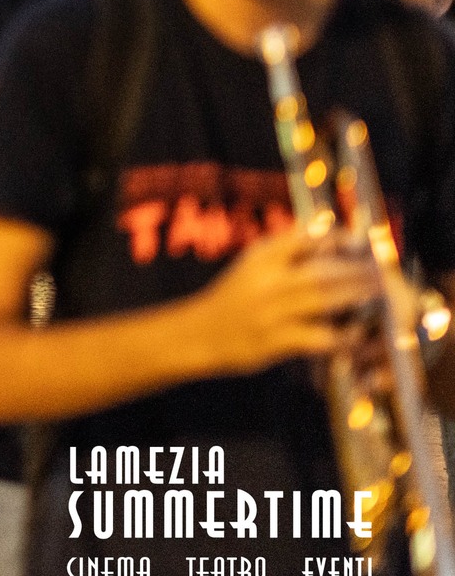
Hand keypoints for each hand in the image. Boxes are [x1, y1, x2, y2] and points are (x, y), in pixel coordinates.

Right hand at [191, 227, 378, 375]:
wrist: (196, 333)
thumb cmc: (232, 298)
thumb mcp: (251, 265)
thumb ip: (284, 249)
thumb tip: (328, 234)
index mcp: (259, 258)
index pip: (302, 239)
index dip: (333, 237)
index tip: (355, 240)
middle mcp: (265, 281)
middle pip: (321, 270)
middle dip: (356, 270)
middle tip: (380, 272)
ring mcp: (270, 312)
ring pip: (323, 299)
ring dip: (356, 296)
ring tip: (378, 295)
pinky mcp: (274, 341)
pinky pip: (317, 337)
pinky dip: (340, 335)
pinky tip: (355, 334)